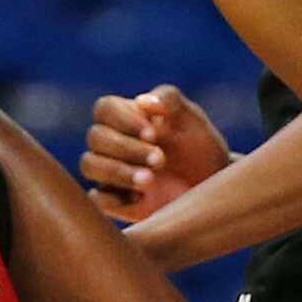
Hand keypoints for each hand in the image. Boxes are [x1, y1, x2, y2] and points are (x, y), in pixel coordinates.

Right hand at [80, 84, 231, 220]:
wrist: (212, 186)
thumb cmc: (199, 147)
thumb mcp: (191, 119)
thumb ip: (169, 100)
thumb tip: (142, 101)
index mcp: (125, 116)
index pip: (105, 108)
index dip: (124, 120)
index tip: (154, 134)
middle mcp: (111, 143)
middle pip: (96, 137)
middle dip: (127, 148)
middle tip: (160, 160)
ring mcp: (109, 172)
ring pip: (90, 165)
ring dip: (118, 171)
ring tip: (150, 181)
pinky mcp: (113, 202)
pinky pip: (96, 200)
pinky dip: (112, 199)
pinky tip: (140, 199)